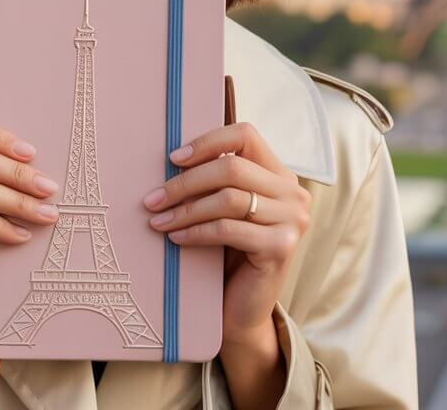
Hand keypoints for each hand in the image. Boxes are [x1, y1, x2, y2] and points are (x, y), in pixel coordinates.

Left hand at [142, 121, 311, 338]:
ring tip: (158, 219)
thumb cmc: (228, 257)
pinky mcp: (282, 247)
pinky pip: (228, 229)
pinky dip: (196, 231)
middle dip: (186, 181)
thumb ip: (216, 183)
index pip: (246, 135)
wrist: (242, 310)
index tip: (173, 158)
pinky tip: (176, 237)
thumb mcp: (225, 211)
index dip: (207, 142)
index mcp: (280, 176)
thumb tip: (172, 158)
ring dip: (186, 208)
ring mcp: (293, 220)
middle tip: (153, 198)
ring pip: (228, 198)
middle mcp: (294, 193)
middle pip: (232, 167)